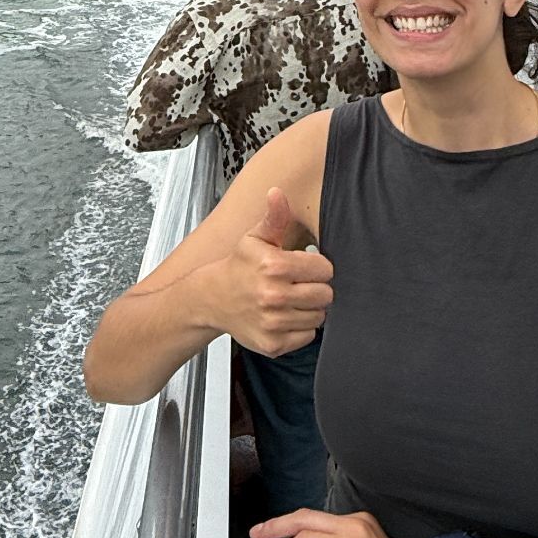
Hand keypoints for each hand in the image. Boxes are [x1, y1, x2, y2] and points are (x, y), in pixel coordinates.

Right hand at [209, 189, 332, 355]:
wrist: (212, 299)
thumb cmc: (239, 266)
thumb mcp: (255, 237)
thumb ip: (274, 217)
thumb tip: (277, 193)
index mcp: (274, 266)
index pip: (325, 269)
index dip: (317, 266)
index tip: (304, 266)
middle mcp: (274, 296)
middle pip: (325, 295)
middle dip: (316, 288)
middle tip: (299, 285)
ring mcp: (273, 322)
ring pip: (318, 317)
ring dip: (309, 309)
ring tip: (291, 300)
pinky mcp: (273, 344)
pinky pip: (307, 337)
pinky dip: (300, 329)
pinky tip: (285, 317)